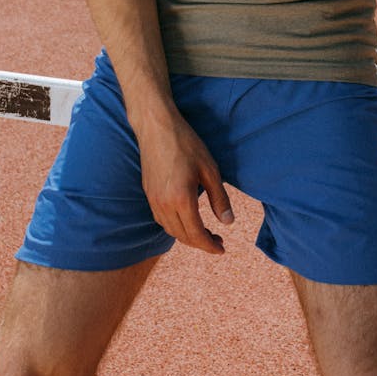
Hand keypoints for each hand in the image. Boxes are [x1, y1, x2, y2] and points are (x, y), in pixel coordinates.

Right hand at [137, 113, 233, 254]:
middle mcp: (164, 204)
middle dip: (200, 243)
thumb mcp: (210, 169)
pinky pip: (161, 220)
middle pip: (182, 236)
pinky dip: (175, 226)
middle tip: (217, 241)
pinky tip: (185, 219)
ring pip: (170, 230)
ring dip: (187, 236)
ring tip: (204, 232)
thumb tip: (228, 222)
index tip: (222, 249)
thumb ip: (219, 198)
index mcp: (182, 199)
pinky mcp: (148, 193)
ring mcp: (153, 200)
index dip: (210, 246)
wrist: (156, 126)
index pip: (196, 234)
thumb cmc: (186, 144)